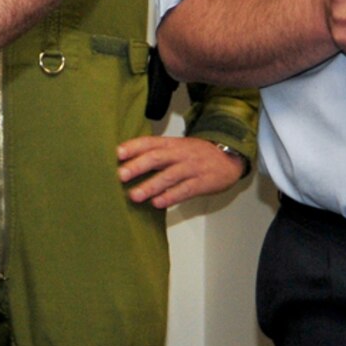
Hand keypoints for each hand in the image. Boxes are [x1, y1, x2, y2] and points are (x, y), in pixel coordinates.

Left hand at [116, 134, 247, 208]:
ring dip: (150, 186)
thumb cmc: (195, 155)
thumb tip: (126, 164)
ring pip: (169, 176)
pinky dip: (171, 197)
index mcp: (171, 144)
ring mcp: (191, 168)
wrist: (229, 157)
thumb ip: (155, 154)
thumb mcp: (176, 148)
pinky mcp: (202, 182)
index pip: (149, 142)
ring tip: (134, 196)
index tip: (116, 153)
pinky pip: (185, 190)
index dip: (133, 147)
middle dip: (137, 166)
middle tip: (120, 175)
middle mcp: (180, 154)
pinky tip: (158, 203)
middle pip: (156, 158)